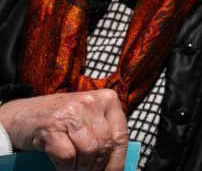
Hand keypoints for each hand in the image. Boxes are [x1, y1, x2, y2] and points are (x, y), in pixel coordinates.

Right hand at [0, 90, 128, 170]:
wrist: (20, 115)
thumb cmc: (59, 120)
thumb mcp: (87, 119)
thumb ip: (103, 133)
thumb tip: (116, 166)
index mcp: (107, 99)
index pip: (120, 137)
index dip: (117, 161)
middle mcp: (91, 102)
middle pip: (105, 146)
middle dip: (96, 167)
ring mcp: (70, 113)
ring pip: (89, 152)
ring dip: (81, 168)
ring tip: (74, 168)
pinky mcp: (51, 126)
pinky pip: (68, 157)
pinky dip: (66, 167)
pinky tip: (62, 165)